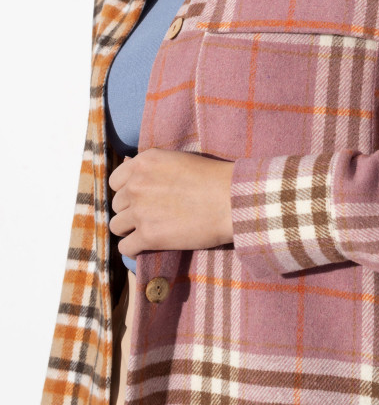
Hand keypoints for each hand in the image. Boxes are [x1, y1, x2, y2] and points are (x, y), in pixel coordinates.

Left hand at [108, 148, 234, 256]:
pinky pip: (125, 248)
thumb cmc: (213, 178)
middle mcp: (137, 184)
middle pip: (117, 204)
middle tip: (153, 214)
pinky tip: (151, 244)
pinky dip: (135, 249)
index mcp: (144, 162)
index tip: (143, 197)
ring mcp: (140, 210)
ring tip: (153, 229)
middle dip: (131, 210)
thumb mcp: (180, 160)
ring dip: (132, 229)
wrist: (232, 200)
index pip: (116, 181)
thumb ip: (153, 166)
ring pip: (117, 226)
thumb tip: (128, 166)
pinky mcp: (148, 235)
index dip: (128, 191)